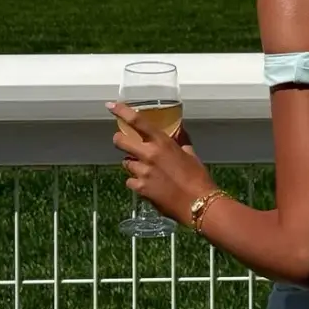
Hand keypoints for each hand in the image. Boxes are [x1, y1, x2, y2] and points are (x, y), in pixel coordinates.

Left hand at [109, 102, 214, 224]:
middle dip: (119, 140)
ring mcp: (142, 172)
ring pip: (125, 164)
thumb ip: (181, 140)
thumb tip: (179, 128)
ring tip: (146, 170)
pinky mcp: (140, 189)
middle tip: (123, 142)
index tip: (110, 105)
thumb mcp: (190, 154)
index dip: (121, 111)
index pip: (137, 121)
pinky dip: (136, 182)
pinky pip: (130, 181)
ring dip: (132, 164)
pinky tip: (147, 185)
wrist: (198, 202)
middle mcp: (149, 154)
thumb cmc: (197, 176)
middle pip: (120, 142)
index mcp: (162, 142)